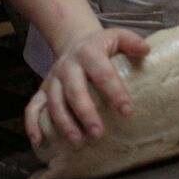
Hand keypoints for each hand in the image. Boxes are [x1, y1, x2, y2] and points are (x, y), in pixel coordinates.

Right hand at [25, 28, 149, 148]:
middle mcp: (68, 67)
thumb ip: (132, 42)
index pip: (103, 74)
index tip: (127, 111)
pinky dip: (32, 124)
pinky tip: (38, 142)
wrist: (75, 41)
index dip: (115, 92)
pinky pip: (32, 108)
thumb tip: (146, 51)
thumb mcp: (118, 37)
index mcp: (89, 53)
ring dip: (65, 123)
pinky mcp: (42, 90)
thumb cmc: (102, 45)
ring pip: (54, 103)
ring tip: (78, 141)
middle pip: (75, 92)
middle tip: (98, 133)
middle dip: (86, 114)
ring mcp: (52, 79)